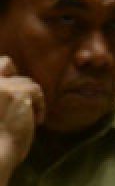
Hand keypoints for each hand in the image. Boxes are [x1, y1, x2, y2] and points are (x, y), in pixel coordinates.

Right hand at [0, 56, 43, 174]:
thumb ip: (1, 96)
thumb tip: (14, 87)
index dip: (3, 73)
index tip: (10, 92)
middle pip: (5, 63)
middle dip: (16, 80)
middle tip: (23, 101)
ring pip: (24, 81)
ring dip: (30, 99)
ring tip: (28, 119)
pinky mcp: (15, 93)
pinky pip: (35, 90)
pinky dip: (39, 106)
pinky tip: (35, 122)